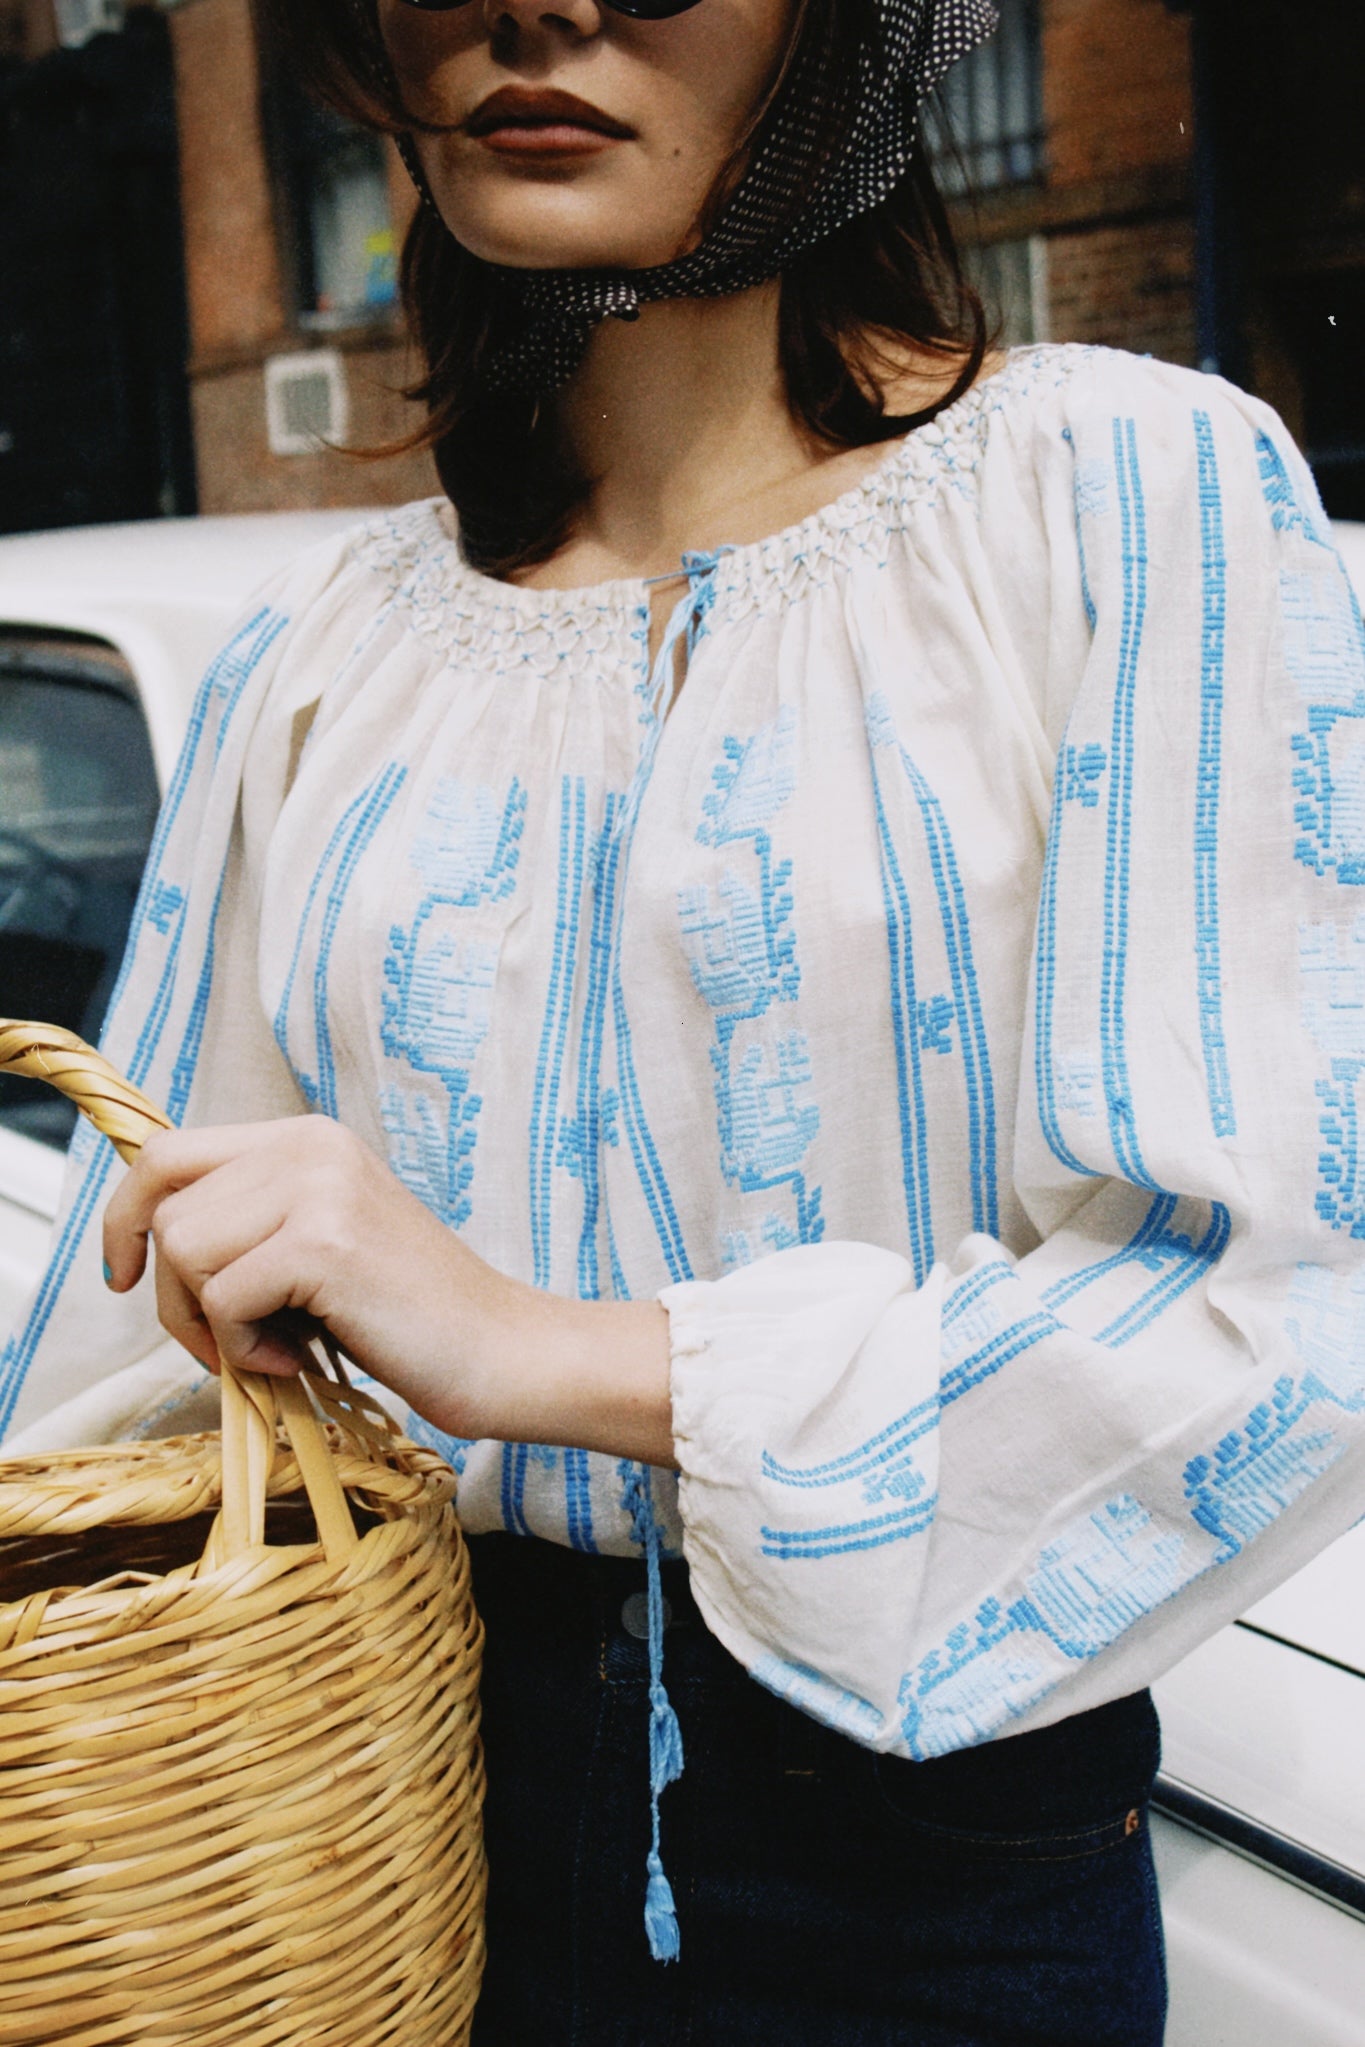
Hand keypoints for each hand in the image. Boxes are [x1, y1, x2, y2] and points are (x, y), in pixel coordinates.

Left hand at [103, 1116, 675, 1465]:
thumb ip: (251, 1224)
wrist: (504, 1352)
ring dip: (209, 1323)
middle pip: (166, 1208)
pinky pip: (222, 1296)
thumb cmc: (410, 1319)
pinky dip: (243, 1347)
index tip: (124, 1274)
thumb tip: (148, 1242)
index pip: (167, 1152)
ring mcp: (319, 1187)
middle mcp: (310, 1144)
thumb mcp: (320, 1244)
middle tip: (230, 1342)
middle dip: (174, 1294)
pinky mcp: (325, 1243)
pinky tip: (298, 1357)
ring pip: (184, 1251)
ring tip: (277, 1347)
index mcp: (307, 1137)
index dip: (125, 1215)